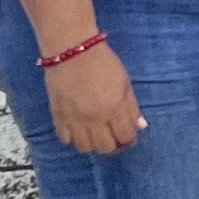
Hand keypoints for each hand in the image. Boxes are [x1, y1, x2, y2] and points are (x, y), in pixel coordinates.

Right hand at [45, 40, 143, 155]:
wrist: (72, 50)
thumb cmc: (103, 62)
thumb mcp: (125, 82)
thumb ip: (132, 107)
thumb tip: (140, 126)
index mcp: (115, 108)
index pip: (125, 138)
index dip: (129, 140)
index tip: (128, 135)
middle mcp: (95, 118)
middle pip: (105, 148)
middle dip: (113, 146)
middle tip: (113, 136)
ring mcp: (75, 119)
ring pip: (85, 148)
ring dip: (93, 144)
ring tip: (95, 134)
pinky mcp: (58, 116)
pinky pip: (65, 139)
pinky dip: (73, 138)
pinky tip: (78, 129)